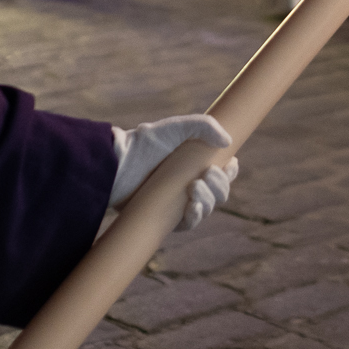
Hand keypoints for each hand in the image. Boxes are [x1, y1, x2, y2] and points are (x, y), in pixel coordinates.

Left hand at [109, 115, 238, 232]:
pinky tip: (193, 207)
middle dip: (221, 185)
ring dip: (209, 200)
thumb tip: (227, 143)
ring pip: (208, 208)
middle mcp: (189, 183)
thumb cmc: (145, 143)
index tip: (229, 163)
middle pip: (220, 192)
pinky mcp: (165, 218)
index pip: (223, 171)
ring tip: (194, 187)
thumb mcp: (176, 127)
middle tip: (207, 174)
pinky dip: (195, 217)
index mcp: (194, 163)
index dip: (230, 171)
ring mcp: (178, 201)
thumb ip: (204, 125)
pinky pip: (189, 224)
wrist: (118, 164)